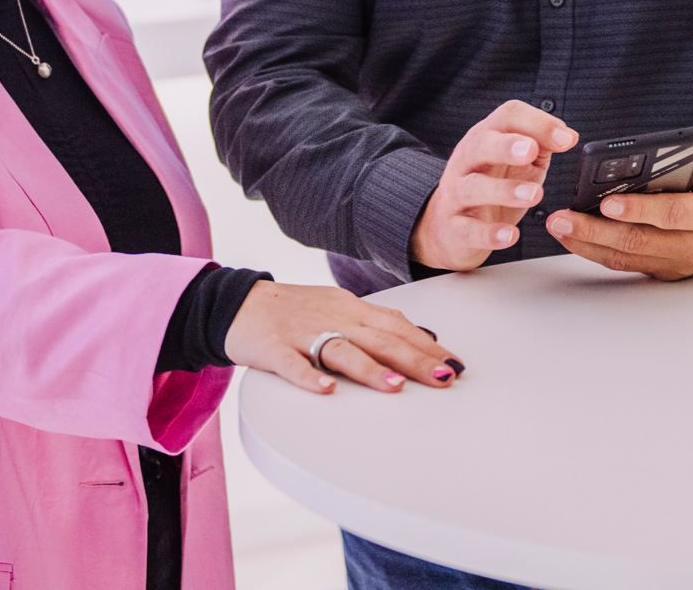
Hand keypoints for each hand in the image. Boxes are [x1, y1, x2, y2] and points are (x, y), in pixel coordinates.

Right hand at [221, 280, 463, 394]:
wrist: (239, 301)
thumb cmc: (295, 309)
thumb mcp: (339, 309)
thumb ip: (374, 325)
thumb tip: (418, 339)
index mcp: (350, 309)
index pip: (396, 325)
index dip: (427, 344)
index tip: (454, 363)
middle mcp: (333, 318)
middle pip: (378, 339)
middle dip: (414, 359)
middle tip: (443, 377)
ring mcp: (302, 333)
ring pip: (340, 350)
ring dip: (370, 369)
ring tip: (396, 386)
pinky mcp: (273, 349)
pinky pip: (292, 365)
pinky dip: (309, 377)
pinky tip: (326, 390)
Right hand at [411, 100, 577, 270]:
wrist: (450, 226)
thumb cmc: (491, 185)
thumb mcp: (517, 160)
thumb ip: (541, 144)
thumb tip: (568, 136)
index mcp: (487, 137)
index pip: (508, 116)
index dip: (538, 123)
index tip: (566, 139)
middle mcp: (467, 161)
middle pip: (481, 145)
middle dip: (507, 146)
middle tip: (531, 151)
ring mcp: (456, 194)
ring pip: (473, 187)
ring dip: (503, 190)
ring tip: (533, 195)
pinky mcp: (453, 227)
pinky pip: (467, 229)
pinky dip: (489, 232)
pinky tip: (510, 235)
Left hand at [544, 149, 692, 280]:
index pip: (672, 214)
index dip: (639, 210)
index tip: (607, 203)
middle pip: (639, 242)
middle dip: (595, 230)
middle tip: (562, 218)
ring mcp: (679, 264)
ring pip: (628, 258)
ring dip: (588, 244)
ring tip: (559, 227)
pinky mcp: (666, 271)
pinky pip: (628, 264)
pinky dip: (599, 252)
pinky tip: (576, 237)